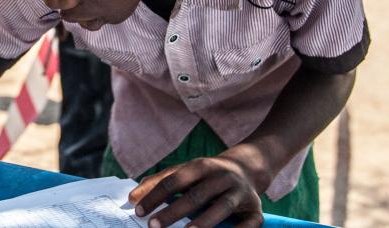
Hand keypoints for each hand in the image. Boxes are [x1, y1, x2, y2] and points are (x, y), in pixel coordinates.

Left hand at [128, 151, 267, 227]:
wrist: (248, 168)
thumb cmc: (206, 174)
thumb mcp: (184, 172)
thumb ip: (158, 182)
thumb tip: (132, 198)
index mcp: (201, 166)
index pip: (174, 181)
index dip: (155, 196)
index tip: (139, 211)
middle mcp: (222, 177)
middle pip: (196, 196)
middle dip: (173, 212)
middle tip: (154, 226)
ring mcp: (239, 192)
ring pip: (222, 208)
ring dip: (203, 222)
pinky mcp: (256, 208)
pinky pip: (250, 222)